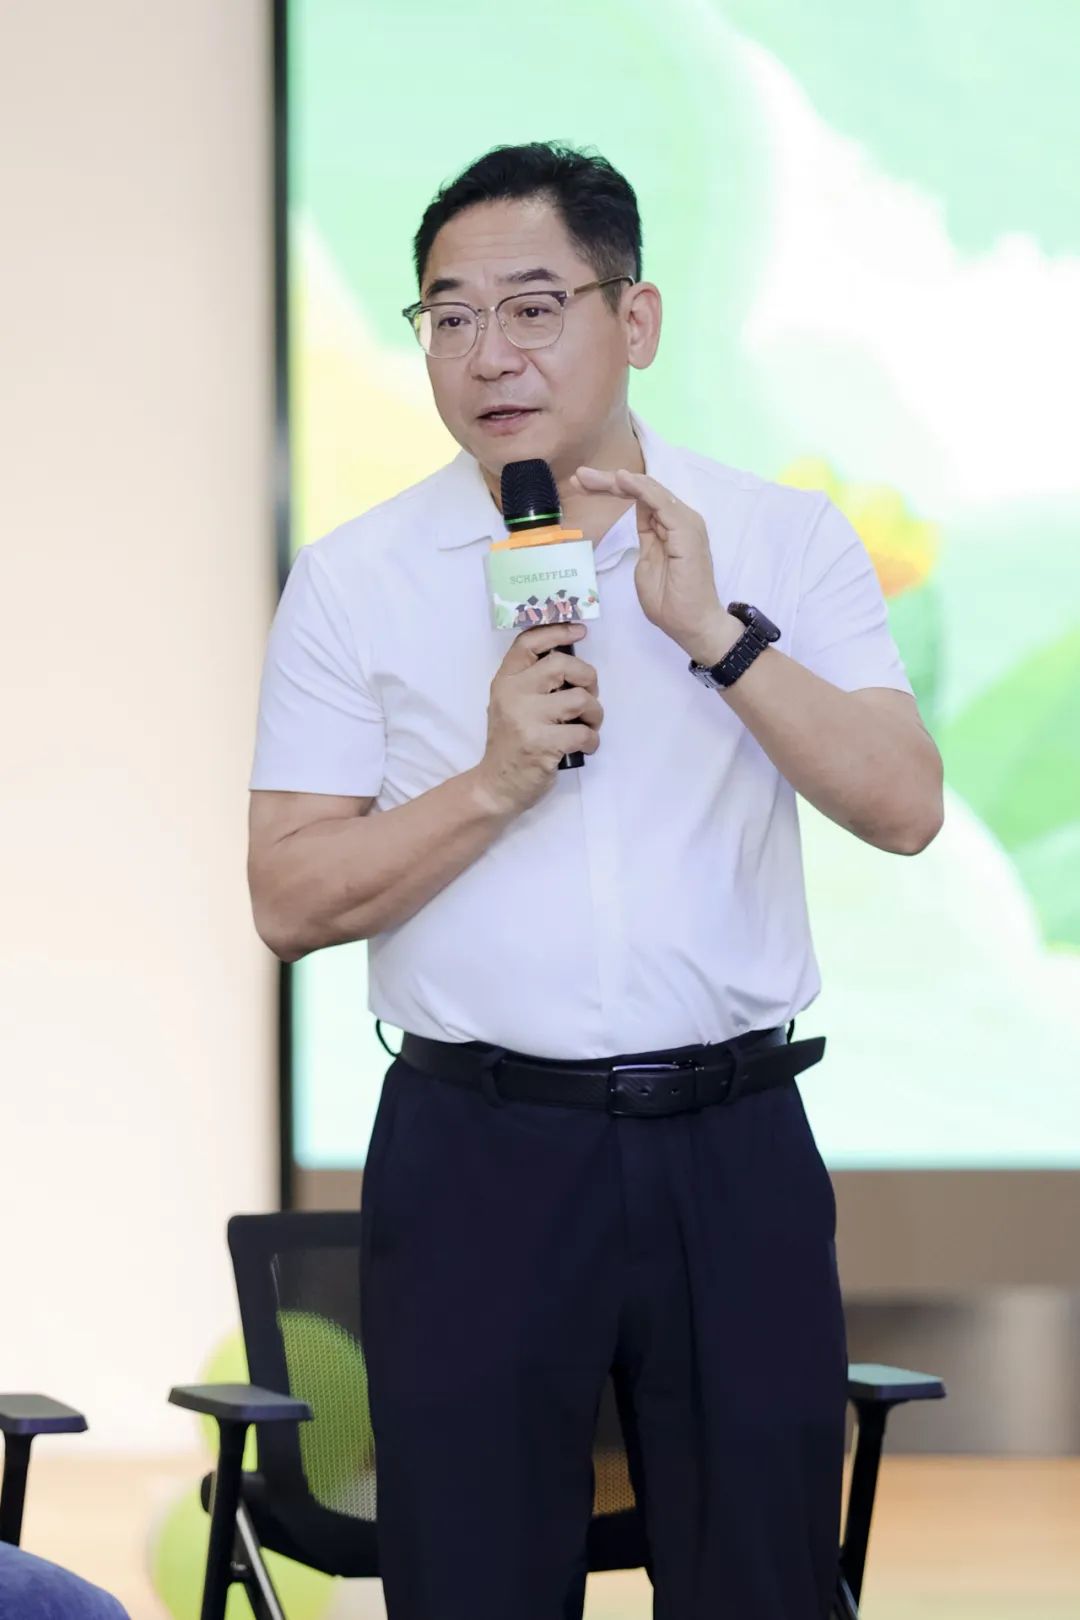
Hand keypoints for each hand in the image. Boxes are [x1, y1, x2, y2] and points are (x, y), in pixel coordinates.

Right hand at [475, 624, 602, 815]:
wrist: (496, 786)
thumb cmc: (511, 743)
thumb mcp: (511, 704)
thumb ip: (532, 682)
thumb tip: (573, 663)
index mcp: (505, 680)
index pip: (529, 641)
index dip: (558, 630)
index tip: (580, 631)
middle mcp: (513, 694)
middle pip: (562, 664)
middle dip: (587, 678)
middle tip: (588, 696)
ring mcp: (526, 719)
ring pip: (581, 699)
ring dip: (595, 713)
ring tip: (588, 726)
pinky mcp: (542, 744)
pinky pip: (584, 732)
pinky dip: (593, 740)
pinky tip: (585, 746)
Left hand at [569, 466, 740, 664]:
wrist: (693, 625)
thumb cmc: (671, 603)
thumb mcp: (647, 565)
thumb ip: (645, 540)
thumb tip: (641, 523)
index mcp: (670, 526)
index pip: (639, 499)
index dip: (611, 489)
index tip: (582, 487)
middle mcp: (680, 519)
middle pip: (642, 490)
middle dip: (607, 481)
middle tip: (579, 478)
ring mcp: (685, 523)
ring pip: (648, 491)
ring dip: (618, 481)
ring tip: (589, 477)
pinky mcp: (686, 530)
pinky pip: (661, 502)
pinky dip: (640, 489)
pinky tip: (621, 480)